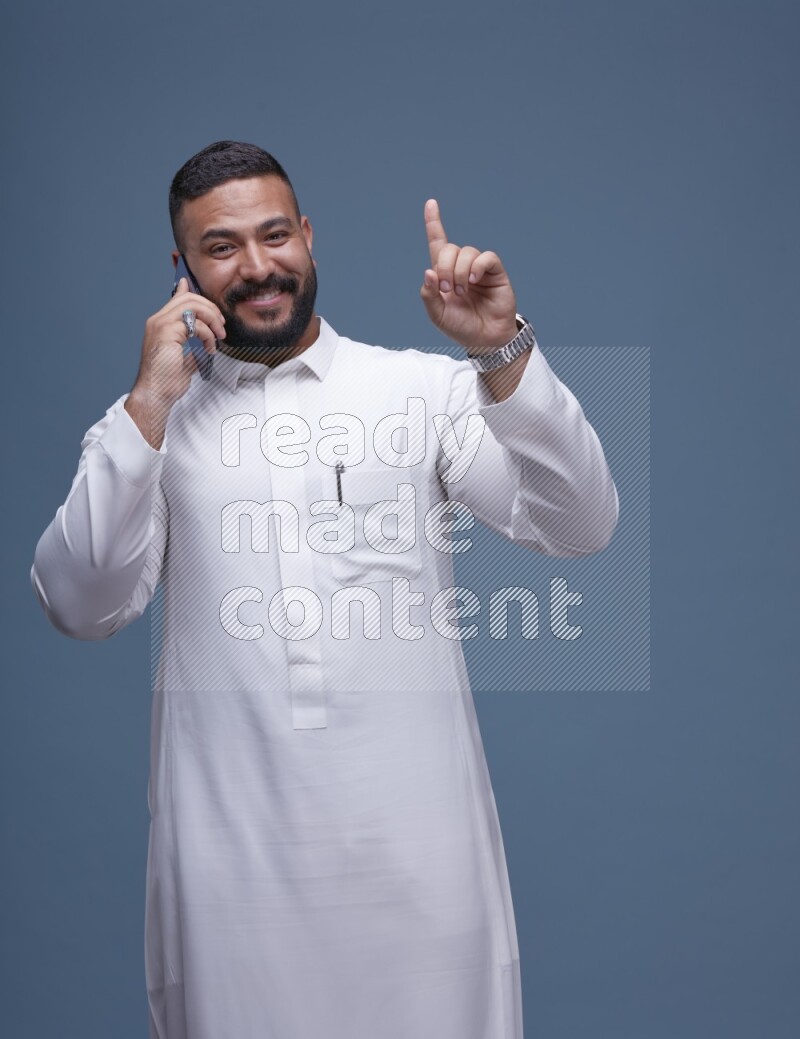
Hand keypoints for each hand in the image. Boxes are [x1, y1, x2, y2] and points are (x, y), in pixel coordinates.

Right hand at [124, 279, 225, 447]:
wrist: (155, 395)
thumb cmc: (165, 382)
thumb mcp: (184, 361)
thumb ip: (192, 348)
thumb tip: (204, 345)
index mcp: (160, 325)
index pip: (176, 299)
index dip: (189, 290)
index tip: (205, 296)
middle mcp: (158, 321)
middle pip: (188, 298)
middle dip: (210, 308)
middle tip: (221, 326)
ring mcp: (161, 324)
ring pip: (192, 305)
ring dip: (212, 319)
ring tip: (219, 336)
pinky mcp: (167, 332)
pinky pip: (195, 324)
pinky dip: (208, 335)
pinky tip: (209, 348)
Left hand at [419, 199, 517, 354]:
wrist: (484, 339)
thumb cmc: (461, 327)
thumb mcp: (437, 315)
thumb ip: (428, 295)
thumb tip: (429, 271)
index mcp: (444, 274)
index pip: (438, 244)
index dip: (434, 223)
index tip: (431, 203)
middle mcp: (461, 267)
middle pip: (449, 248)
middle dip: (444, 267)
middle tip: (447, 289)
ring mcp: (479, 269)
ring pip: (466, 252)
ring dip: (459, 271)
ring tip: (461, 291)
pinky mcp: (495, 272)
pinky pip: (486, 257)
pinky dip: (477, 266)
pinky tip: (473, 281)